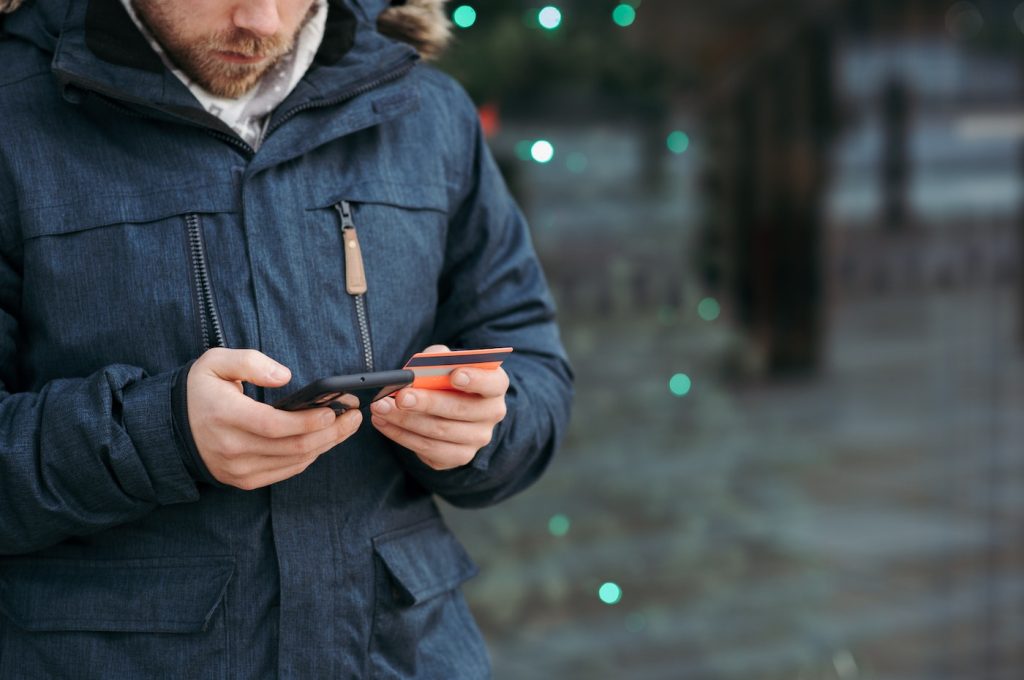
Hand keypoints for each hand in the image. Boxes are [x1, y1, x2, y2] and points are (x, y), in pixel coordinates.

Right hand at [187, 348, 361, 489]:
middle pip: (293, 446)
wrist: (170, 429)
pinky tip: (324, 440)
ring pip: (295, 461)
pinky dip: (310, 456)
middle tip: (354, 415)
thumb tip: (285, 376)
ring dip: (327, 444)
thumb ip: (250, 362)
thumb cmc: (200, 391)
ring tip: (347, 425)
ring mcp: (238, 469)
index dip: (309, 420)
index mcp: (224, 416)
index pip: (275, 425)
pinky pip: (287, 471)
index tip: (335, 408)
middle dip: (332, 432)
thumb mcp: (215, 362)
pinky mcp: (244, 480)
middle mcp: (231, 448)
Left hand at [370, 345, 508, 469]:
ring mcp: (477, 439)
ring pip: (439, 432)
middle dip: (427, 403)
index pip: (493, 383)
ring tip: (380, 408)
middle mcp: (492, 414)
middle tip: (401, 397)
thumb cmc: (446, 379)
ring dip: (405, 421)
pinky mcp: (458, 456)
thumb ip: (436, 358)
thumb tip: (421, 365)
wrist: (449, 408)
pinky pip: (428, 449)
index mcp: (495, 386)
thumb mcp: (444, 362)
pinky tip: (384, 423)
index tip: (455, 375)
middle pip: (461, 410)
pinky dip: (401, 436)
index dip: (475, 379)